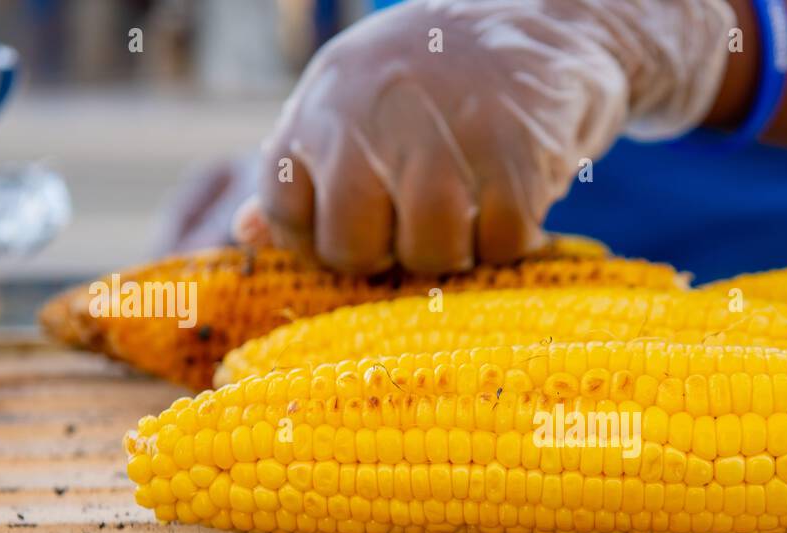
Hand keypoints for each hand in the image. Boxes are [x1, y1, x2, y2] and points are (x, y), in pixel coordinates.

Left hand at [239, 0, 732, 273]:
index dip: (320, 240)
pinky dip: (510, 239)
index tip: (363, 224)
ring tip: (469, 209)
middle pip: (352, 248)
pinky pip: (500, 245)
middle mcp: (374, 117)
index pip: (286, 215)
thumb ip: (301, 170)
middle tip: (419, 227)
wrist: (540, 18)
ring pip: (430, 253)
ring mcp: (446, 137)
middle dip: (387, 255)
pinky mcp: (515, 156)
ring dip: (456, 250)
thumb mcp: (348, 102)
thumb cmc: (432, 77)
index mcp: (324, 107)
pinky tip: (510, 197)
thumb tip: (245, 233)